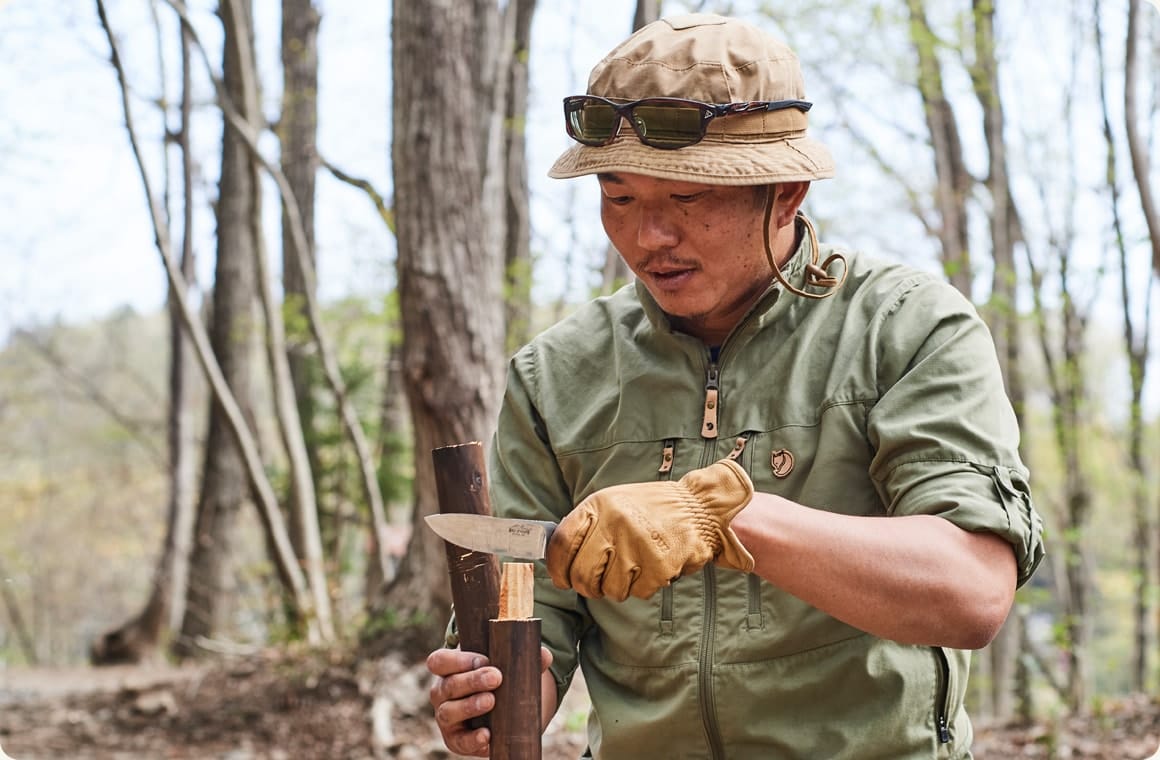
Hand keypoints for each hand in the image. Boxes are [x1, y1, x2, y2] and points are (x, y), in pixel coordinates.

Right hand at [427, 646, 552, 756]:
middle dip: (471, 680)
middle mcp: (442, 692)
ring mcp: (446, 716)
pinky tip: (487, 735)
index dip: (458, 660)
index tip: (485, 659)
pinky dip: (472, 739)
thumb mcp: (507, 665)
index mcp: (448, 669)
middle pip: (448, 685)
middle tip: (496, 677)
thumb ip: (525, 658)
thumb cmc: (499, 680)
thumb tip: (544, 655)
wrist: (501, 712)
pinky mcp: (456, 740)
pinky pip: (459, 741)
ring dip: (469, 706)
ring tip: (491, 701)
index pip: (439, 661)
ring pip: (448, 712)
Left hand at [546, 459, 754, 600]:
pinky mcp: (660, 564)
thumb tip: (558, 559)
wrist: (699, 506)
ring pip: (610, 588)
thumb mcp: (614, 504)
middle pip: (582, 573)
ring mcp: (639, 544)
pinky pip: (638, 592)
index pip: (563, 542)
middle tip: (595, 586)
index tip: (560, 579)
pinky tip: (652, 567)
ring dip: (618, 587)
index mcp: (600, 505)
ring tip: (633, 569)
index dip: (556, 567)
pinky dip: (643, 587)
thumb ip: (588, 526)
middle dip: (586, 587)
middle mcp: (616, 522)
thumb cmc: (651, 509)